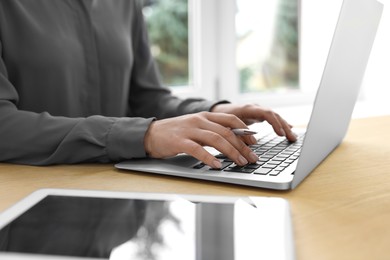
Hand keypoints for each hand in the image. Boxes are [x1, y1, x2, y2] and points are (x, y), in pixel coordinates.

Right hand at [144, 112, 259, 168]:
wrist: (151, 134)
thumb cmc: (175, 133)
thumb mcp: (196, 128)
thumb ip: (212, 131)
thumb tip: (232, 142)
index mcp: (205, 116)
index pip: (231, 120)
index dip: (245, 131)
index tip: (254, 142)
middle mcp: (199, 120)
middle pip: (227, 132)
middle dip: (243, 146)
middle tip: (253, 158)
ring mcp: (189, 130)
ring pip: (216, 139)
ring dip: (231, 152)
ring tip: (241, 163)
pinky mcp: (179, 141)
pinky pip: (198, 149)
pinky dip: (209, 158)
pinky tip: (217, 166)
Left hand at [211, 103, 296, 141]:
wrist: (217, 110)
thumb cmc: (220, 118)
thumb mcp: (226, 126)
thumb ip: (237, 134)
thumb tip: (249, 145)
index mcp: (247, 109)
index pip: (266, 113)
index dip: (275, 124)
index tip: (281, 134)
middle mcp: (254, 108)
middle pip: (274, 115)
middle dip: (284, 127)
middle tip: (292, 138)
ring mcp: (257, 111)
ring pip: (274, 116)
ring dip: (284, 126)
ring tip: (293, 137)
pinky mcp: (258, 115)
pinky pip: (272, 119)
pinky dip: (280, 124)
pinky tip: (288, 130)